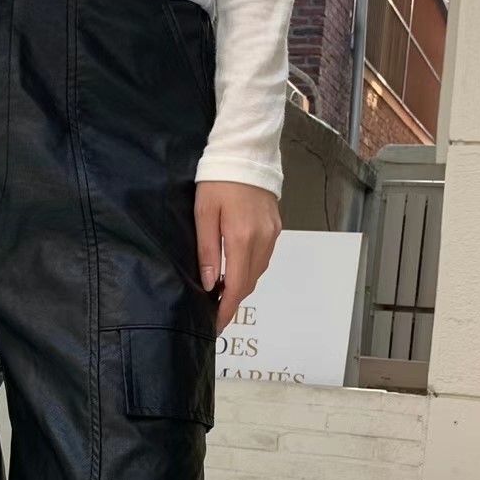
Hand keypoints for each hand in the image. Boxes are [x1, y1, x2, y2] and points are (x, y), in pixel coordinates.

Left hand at [195, 182, 281, 333]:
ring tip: (222, 296)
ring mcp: (272, 234)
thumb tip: (209, 284)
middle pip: (248, 284)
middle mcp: (262, 240)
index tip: (216, 326)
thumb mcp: (204, 215)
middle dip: (232, 303)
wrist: (246, 153)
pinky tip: (235, 272)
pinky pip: (263, 259)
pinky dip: (249, 271)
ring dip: (240, 287)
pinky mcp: (276, 228)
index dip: (226, 310)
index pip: (235, 287)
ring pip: (257, 273)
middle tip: (215, 314)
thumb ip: (207, 252)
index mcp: (242, 238)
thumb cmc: (218, 180)